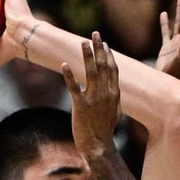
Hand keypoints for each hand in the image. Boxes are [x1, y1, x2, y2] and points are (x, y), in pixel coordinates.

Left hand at [62, 32, 121, 159]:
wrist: (98, 146)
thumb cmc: (104, 130)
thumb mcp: (115, 112)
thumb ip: (114, 98)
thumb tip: (114, 88)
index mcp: (114, 94)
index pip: (113, 69)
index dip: (108, 55)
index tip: (104, 43)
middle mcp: (106, 93)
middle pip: (104, 66)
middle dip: (100, 48)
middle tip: (95, 34)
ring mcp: (94, 99)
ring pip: (91, 72)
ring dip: (87, 56)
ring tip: (83, 42)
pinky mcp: (81, 106)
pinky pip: (74, 88)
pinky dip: (69, 75)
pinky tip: (64, 64)